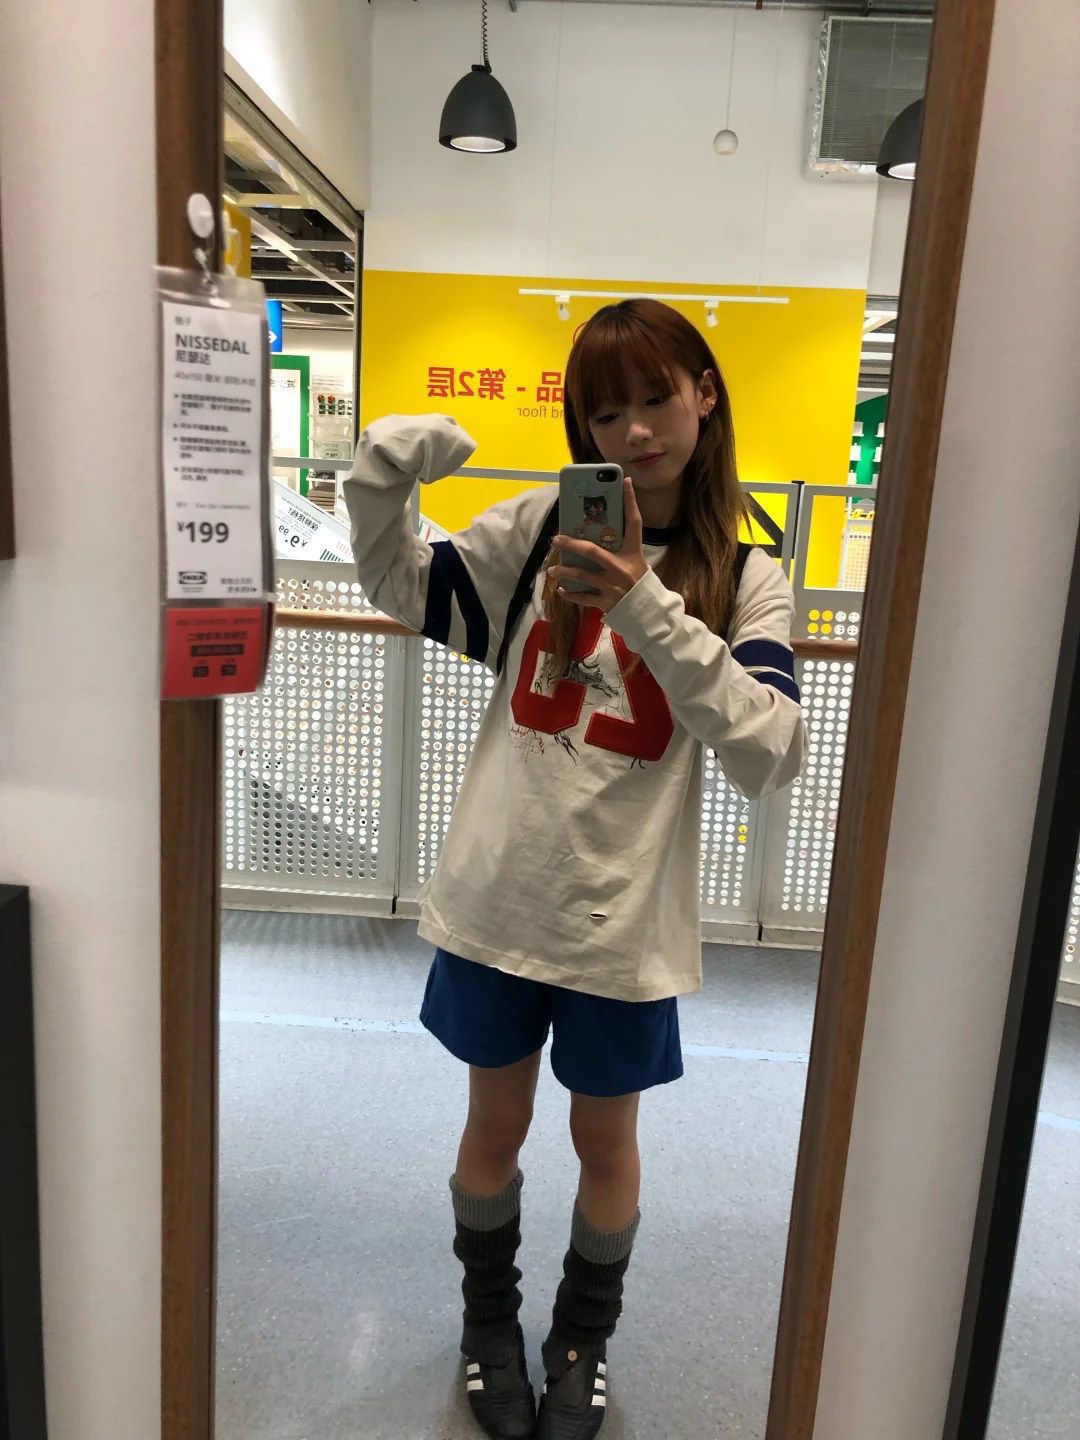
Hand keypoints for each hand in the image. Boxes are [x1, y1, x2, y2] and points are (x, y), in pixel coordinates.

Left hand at [548, 478, 648, 612]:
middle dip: (571, 544)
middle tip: (556, 539)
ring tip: (553, 569)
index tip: (625, 482)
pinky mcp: (606, 602)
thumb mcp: (634, 560)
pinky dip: (571, 594)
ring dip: (565, 571)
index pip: (634, 523)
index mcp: (633, 553)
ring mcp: (613, 586)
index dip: (630, 502)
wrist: (648, 611)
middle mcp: (621, 569)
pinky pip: (584, 598)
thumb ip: (619, 546)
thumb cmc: (638, 581)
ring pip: (582, 576)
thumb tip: (600, 527)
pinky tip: (562, 590)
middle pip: (593, 551)